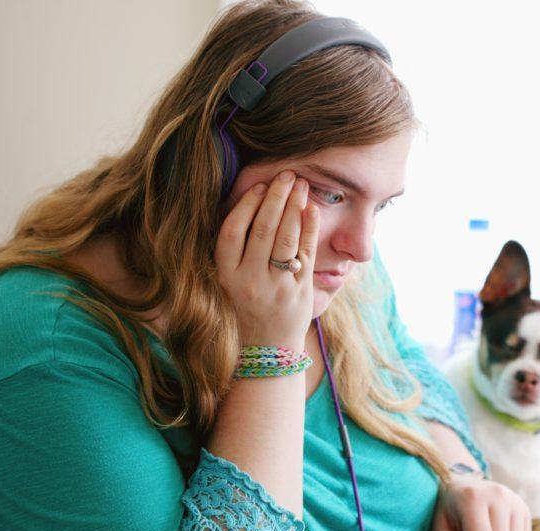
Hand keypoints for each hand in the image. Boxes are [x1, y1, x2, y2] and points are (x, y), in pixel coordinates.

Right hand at [214, 170, 319, 349]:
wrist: (268, 346)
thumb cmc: (249, 303)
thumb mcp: (231, 277)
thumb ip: (237, 247)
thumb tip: (253, 201)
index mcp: (226, 273)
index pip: (231, 232)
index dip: (245, 205)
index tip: (259, 185)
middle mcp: (248, 280)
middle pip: (261, 230)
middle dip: (276, 198)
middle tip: (287, 174)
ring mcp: (276, 287)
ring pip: (285, 240)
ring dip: (295, 208)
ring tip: (302, 185)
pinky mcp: (299, 292)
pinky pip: (306, 254)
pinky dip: (310, 229)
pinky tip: (312, 209)